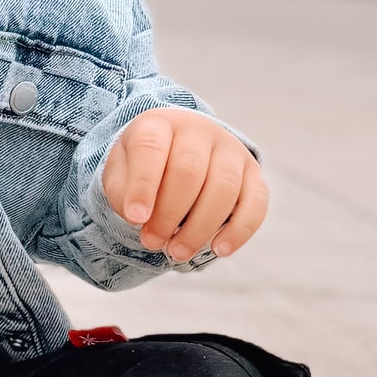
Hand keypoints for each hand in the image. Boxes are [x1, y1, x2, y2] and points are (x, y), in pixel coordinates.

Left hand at [102, 109, 267, 264]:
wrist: (176, 155)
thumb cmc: (144, 170)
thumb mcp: (120, 175)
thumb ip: (123, 193)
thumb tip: (140, 218)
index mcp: (159, 124)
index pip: (151, 148)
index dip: (143, 185)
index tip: (134, 219)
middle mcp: (198, 130)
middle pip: (188, 171)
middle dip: (169, 214)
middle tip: (152, 242)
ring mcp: (230, 149)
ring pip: (223, 188)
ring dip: (200, 227)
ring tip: (177, 253)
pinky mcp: (253, 173)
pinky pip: (256, 202)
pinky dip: (240, 230)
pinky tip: (219, 250)